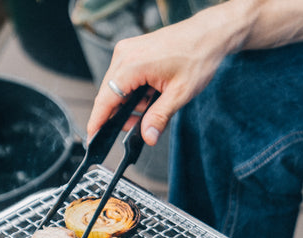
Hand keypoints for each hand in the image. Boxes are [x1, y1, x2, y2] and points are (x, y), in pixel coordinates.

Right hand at [85, 8, 233, 146]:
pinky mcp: (134, 50)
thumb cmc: (198, 57)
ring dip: (130, 103)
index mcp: (132, 64)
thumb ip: (160, 117)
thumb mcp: (180, 94)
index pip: (106, 98)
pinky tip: (151, 97)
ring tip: (150, 110)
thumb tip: (148, 137)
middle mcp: (125, 54)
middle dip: (120, 114)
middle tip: (137, 129)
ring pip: (118, 86)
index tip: (93, 136)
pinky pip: (125, 76)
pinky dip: (135, 91)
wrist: (209, 35)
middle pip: (110, 93)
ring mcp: (128, 50)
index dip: (98, 120)